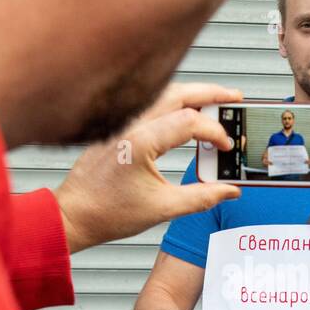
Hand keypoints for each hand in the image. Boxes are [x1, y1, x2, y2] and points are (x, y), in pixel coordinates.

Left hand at [55, 83, 242, 253]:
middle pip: (178, 93)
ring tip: (215, 102)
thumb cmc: (107, 213)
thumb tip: (229, 190)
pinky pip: (150, 107)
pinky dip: (173, 105)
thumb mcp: (163, 209)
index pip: (190, 122)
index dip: (215, 133)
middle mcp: (130, 126)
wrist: (74, 216)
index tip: (225, 148)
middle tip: (235, 98)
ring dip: (191, 96)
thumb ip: (202, 198)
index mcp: (141, 142)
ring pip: (162, 96)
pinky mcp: (117, 130)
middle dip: (210, 94)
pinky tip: (184, 114)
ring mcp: (121, 124)